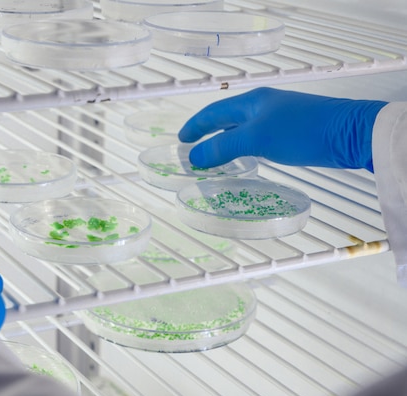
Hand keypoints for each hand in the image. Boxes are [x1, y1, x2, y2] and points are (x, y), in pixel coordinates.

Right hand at [178, 87, 387, 170]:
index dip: (195, 126)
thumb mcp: (256, 139)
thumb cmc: (302, 130)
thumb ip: (223, 147)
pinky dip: (243, 147)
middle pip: (227, 118)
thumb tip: (193, 158)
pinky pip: (257, 138)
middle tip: (193, 148)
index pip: (213, 112)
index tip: (181, 140)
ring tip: (213, 156)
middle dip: (208, 132)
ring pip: (242, 128)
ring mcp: (278, 118)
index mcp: (251, 102)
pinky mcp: (292, 132)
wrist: (351, 133)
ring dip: (225, 141)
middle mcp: (263, 106)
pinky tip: (246, 157)